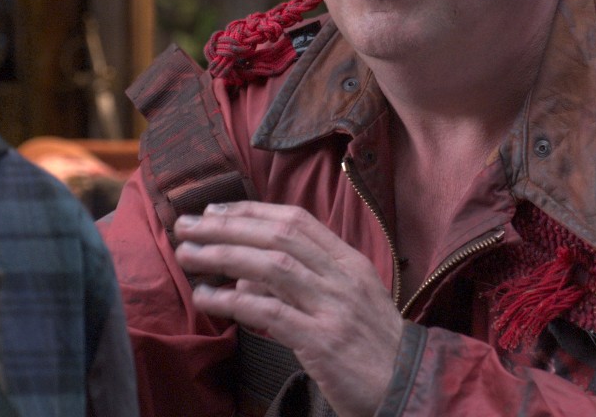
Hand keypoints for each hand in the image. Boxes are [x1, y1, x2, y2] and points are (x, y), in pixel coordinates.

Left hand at [174, 201, 403, 416]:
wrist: (410, 385)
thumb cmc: (372, 347)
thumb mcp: (344, 303)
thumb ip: (299, 285)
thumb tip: (244, 278)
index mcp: (349, 262)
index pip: (295, 221)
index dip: (250, 211)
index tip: (213, 209)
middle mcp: (342, 278)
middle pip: (277, 237)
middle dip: (226, 227)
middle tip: (185, 225)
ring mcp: (334, 308)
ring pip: (271, 267)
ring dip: (222, 256)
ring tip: (186, 254)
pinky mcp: (323, 341)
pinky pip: (269, 313)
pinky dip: (232, 302)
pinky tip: (205, 298)